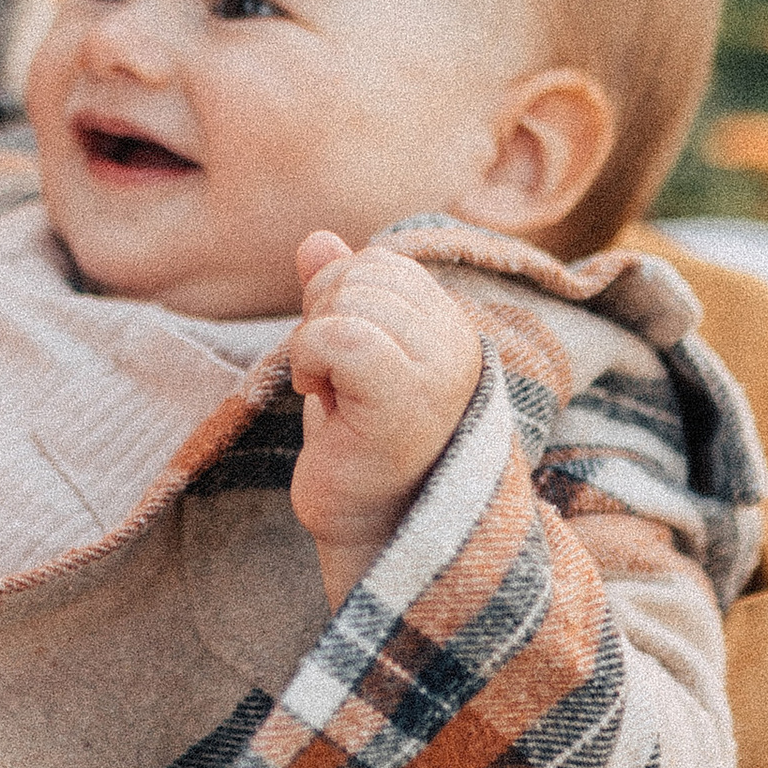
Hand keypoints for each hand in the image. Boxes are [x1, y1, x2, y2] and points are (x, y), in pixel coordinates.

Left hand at [288, 232, 482, 607]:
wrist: (366, 529)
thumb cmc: (356, 448)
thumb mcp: (342, 358)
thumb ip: (337, 295)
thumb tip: (317, 239)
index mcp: (450, 328)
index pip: (380, 263)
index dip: (338, 300)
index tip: (340, 362)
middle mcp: (457, 343)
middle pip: (363, 273)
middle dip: (323, 319)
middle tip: (333, 382)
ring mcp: (438, 371)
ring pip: (348, 301)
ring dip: (313, 346)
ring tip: (336, 396)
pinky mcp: (407, 399)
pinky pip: (340, 337)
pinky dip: (311, 361)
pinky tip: (325, 400)